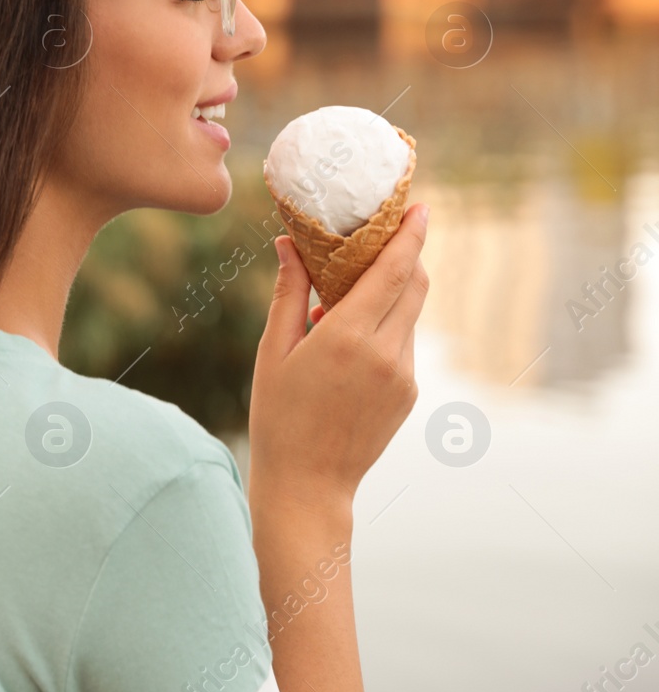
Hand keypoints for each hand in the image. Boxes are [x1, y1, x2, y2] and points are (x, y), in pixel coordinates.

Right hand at [247, 203, 431, 513]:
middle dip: (407, 253)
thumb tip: (289, 245)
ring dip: (390, 292)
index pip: (394, 271)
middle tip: (389, 230)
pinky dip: (385, 326)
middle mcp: (386, 353)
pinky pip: (403, 343)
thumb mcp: (273, 351)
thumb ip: (289, 293)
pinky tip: (346, 338)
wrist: (308, 485)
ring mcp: (403, 375)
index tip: (419, 206)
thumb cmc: (278, 416)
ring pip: (409, 313)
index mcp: (349, 338)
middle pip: (414, 285)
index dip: (410, 235)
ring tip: (344, 294)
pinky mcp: (409, 392)